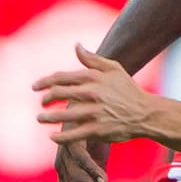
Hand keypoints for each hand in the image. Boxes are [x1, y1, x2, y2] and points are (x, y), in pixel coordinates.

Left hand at [33, 44, 156, 143]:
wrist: (145, 113)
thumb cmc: (127, 89)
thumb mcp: (113, 68)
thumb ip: (92, 59)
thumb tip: (76, 45)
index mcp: (93, 77)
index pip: (61, 77)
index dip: (44, 82)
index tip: (35, 87)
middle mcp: (92, 93)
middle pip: (59, 94)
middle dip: (46, 99)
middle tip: (41, 104)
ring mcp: (95, 112)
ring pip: (63, 115)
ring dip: (48, 117)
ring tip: (40, 118)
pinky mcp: (98, 130)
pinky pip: (74, 134)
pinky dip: (61, 137)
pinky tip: (52, 137)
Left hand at [54, 138, 119, 181]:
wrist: (89, 107)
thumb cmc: (94, 139)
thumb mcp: (98, 166)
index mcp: (65, 174)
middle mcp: (61, 166)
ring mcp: (65, 153)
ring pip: (78, 180)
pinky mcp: (73, 139)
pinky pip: (82, 160)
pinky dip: (93, 171)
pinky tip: (105, 179)